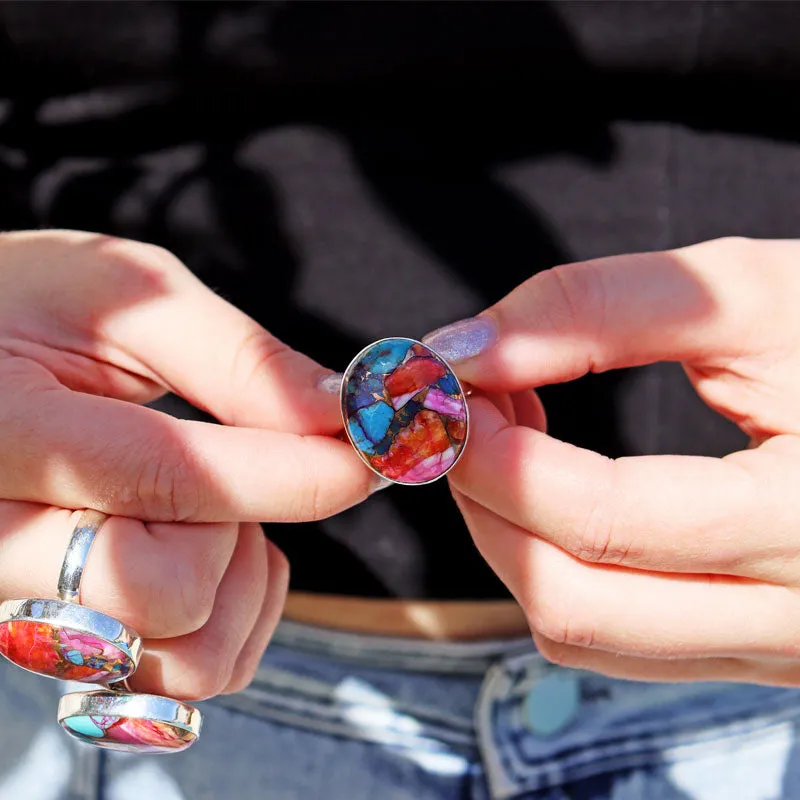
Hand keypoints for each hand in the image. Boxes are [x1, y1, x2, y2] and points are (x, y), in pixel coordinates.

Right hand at [0, 230, 376, 697]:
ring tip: (213, 508)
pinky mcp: (68, 633)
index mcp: (4, 432)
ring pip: (183, 655)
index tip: (367, 455)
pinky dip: (233, 614)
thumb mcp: (124, 295)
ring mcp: (30, 604)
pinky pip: (187, 674)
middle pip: (166, 595)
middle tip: (235, 468)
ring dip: (238, 581)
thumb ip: (236, 358)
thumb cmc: (33, 307)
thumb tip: (342, 413)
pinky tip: (210, 546)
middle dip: (237, 531)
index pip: (166, 476)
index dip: (288, 471)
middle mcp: (0, 541)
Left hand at [429, 237, 799, 684]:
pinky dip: (554, 563)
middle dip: (488, 503)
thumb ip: (595, 311)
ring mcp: (772, 645)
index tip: (453, 392)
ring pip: (581, 631)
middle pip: (573, 602)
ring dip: (511, 535)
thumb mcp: (747, 293)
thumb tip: (464, 352)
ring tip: (512, 439)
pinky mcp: (748, 642)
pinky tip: (555, 487)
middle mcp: (797, 616)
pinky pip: (613, 636)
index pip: (607, 521)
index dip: (501, 457)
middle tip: (469, 415)